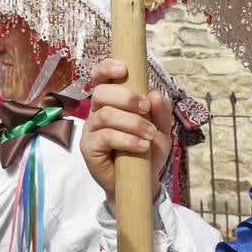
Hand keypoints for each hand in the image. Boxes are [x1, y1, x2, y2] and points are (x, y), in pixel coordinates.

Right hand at [79, 58, 172, 208]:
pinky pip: (105, 136)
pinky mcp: (89, 147)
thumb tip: (154, 93)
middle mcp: (98, 111)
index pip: (101, 78)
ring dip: (132, 122)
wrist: (142, 183)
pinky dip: (127, 139)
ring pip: (105, 114)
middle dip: (126, 97)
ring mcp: (91, 129)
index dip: (106, 68)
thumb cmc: (148, 152)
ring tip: (149, 134)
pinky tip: (141, 146)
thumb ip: (161, 112)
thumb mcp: (162, 130)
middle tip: (145, 108)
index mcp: (112, 101)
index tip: (122, 68)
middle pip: (101, 93)